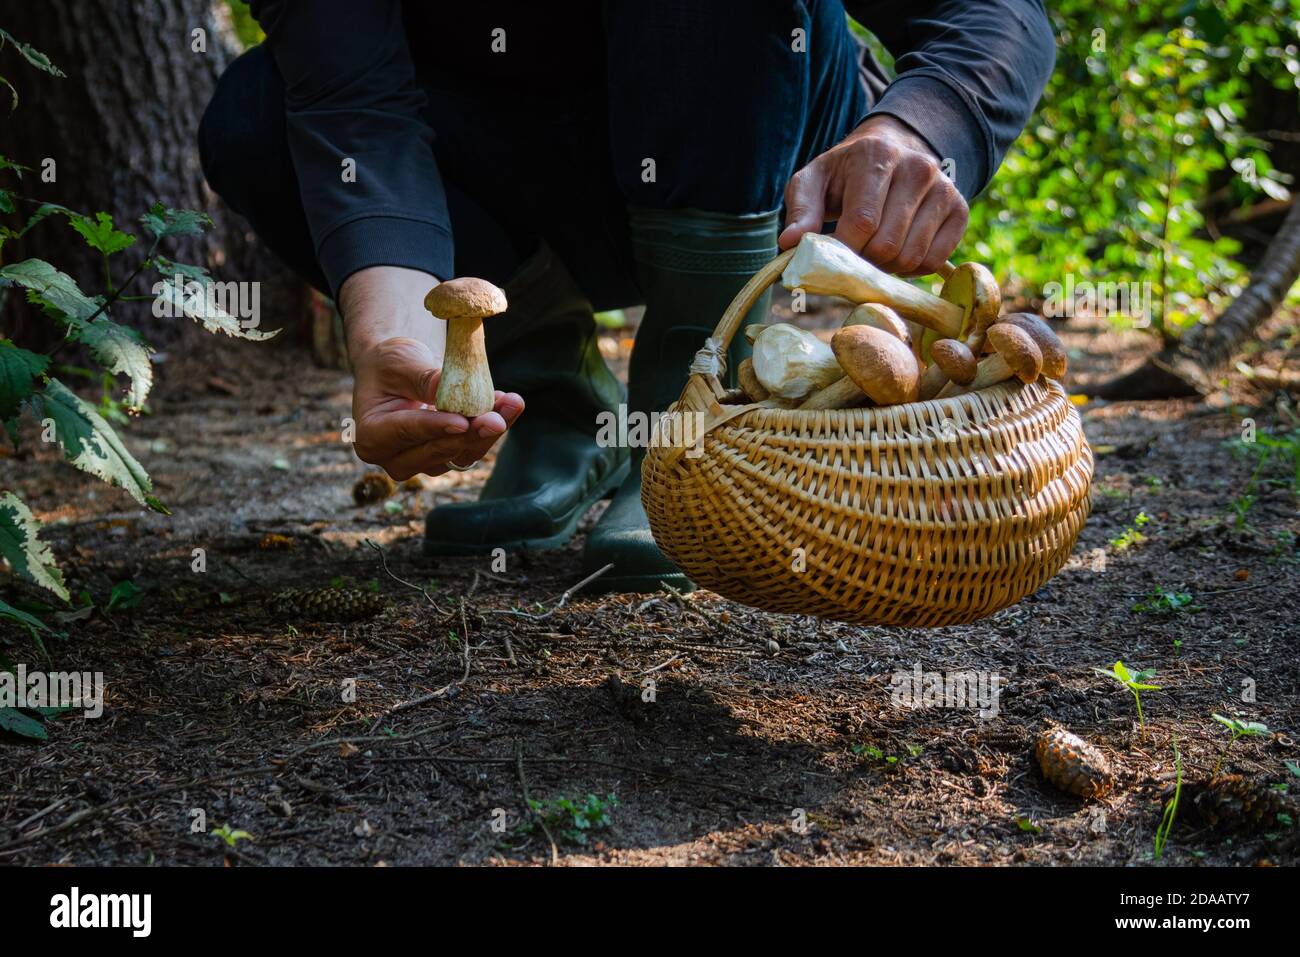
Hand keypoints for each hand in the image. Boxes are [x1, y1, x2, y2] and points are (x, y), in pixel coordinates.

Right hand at [340, 266, 523, 479]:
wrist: (398, 372)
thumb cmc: (391, 364)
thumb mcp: (402, 363)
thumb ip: (426, 380)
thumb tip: (456, 392)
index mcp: (371, 435)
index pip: (407, 432)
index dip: (437, 428)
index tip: (463, 422)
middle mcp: (394, 458)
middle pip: (437, 450)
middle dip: (471, 433)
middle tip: (497, 417)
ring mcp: (422, 463)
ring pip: (461, 454)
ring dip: (489, 431)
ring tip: (511, 403)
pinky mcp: (447, 459)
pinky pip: (473, 448)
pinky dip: (492, 428)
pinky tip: (509, 405)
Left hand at [779, 114, 968, 276]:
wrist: (891, 152)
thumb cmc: (844, 175)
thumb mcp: (812, 182)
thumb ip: (801, 211)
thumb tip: (790, 243)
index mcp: (877, 156)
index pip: (862, 223)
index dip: (844, 252)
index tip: (831, 256)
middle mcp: (918, 168)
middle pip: (887, 245)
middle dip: (864, 261)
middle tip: (854, 252)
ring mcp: (944, 188)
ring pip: (912, 257)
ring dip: (887, 268)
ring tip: (874, 250)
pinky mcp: (960, 210)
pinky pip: (934, 261)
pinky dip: (912, 268)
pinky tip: (898, 250)